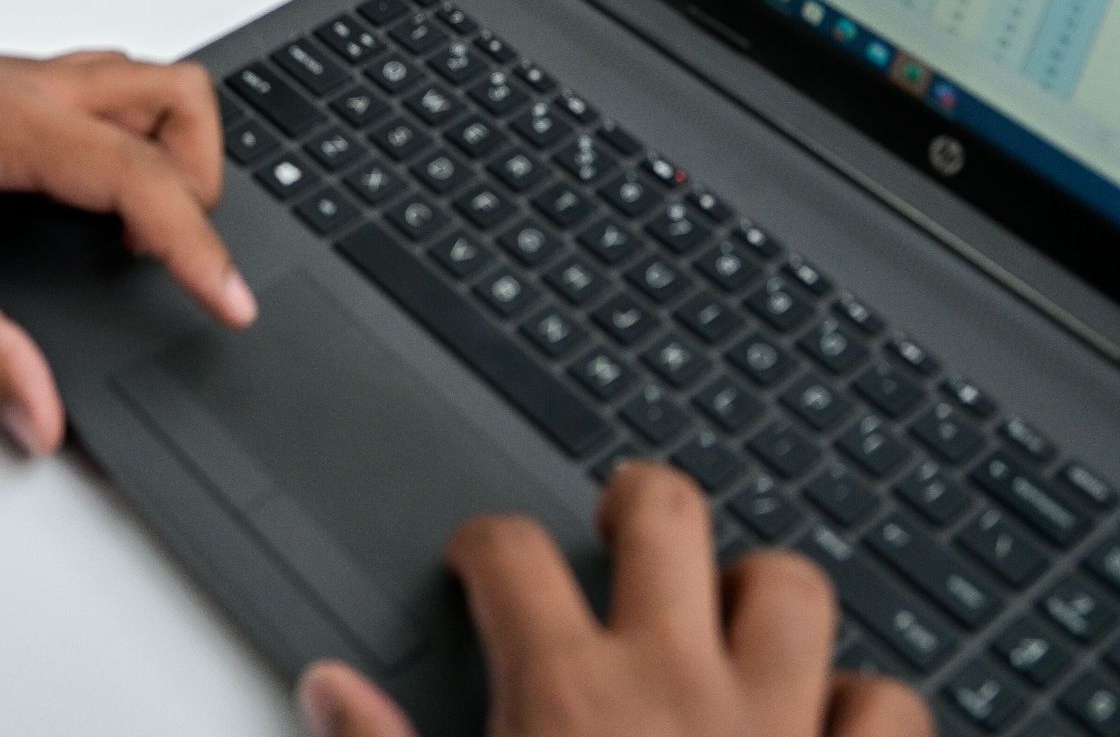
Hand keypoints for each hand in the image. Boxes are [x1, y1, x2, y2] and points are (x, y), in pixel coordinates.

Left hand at [0, 49, 252, 452]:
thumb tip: (39, 413)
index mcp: (2, 120)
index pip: (135, 172)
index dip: (195, 241)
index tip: (228, 299)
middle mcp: (25, 84)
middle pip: (174, 97)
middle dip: (204, 178)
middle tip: (183, 260)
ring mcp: (25, 78)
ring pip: (151, 83)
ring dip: (178, 149)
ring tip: (156, 234)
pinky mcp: (18, 90)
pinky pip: (115, 93)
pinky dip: (143, 139)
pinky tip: (114, 200)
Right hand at [298, 461, 928, 736]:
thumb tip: (328, 690)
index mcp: (568, 695)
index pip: (511, 554)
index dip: (486, 544)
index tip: (481, 562)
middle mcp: (678, 684)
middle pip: (666, 514)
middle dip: (638, 504)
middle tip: (618, 530)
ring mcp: (782, 730)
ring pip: (792, 590)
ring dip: (761, 594)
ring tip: (729, 615)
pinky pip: (889, 708)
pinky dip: (867, 709)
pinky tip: (833, 726)